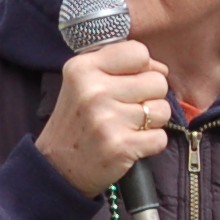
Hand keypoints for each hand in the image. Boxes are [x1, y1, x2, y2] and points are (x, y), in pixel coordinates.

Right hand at [36, 41, 170, 195]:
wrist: (57, 167)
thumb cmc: (78, 121)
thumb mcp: (82, 82)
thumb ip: (118, 66)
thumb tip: (161, 69)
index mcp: (82, 68)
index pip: (138, 52)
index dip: (143, 68)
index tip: (130, 83)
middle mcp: (94, 90)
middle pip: (158, 82)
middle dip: (150, 97)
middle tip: (127, 110)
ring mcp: (107, 119)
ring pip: (162, 110)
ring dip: (151, 122)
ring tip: (127, 127)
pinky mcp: (121, 146)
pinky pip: (160, 137)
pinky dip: (150, 144)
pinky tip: (130, 144)